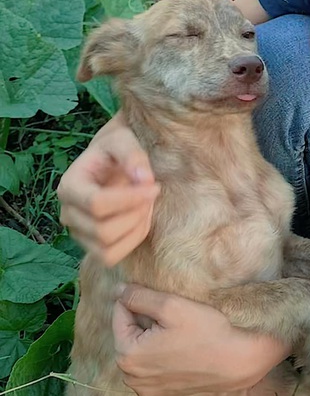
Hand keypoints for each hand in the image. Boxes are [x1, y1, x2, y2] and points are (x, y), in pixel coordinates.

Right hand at [57, 113, 159, 265]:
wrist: (109, 161)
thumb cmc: (114, 149)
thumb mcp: (122, 139)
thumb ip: (132, 154)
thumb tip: (144, 179)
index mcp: (69, 186)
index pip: (96, 204)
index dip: (129, 199)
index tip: (154, 186)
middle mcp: (67, 213)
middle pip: (103, 230)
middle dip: (135, 214)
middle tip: (152, 193)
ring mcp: (77, 233)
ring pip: (107, 248)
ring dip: (136, 228)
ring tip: (147, 204)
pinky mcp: (91, 246)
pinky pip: (111, 257)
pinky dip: (133, 240)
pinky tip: (142, 218)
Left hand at [112, 284, 291, 395]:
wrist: (235, 360)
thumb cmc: (205, 330)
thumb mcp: (171, 306)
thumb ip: (139, 296)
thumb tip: (118, 290)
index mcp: (128, 355)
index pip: (120, 313)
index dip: (138, 299)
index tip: (161, 298)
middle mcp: (131, 378)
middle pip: (127, 334)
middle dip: (143, 319)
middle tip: (170, 314)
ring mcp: (145, 389)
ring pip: (138, 351)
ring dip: (150, 337)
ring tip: (175, 330)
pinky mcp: (160, 394)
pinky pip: (149, 367)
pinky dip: (158, 354)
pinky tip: (178, 347)